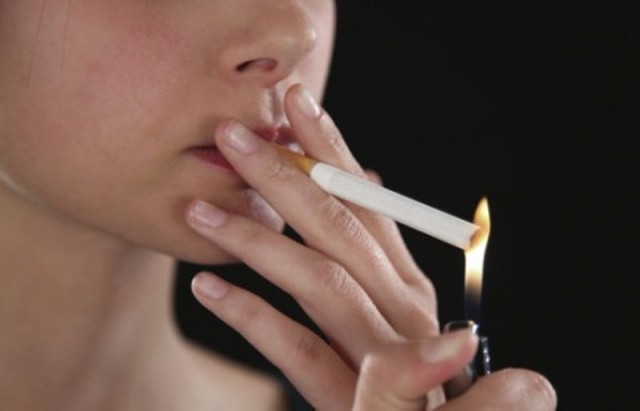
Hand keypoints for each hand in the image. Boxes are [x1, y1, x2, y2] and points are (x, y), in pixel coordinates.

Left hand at [186, 84, 554, 409]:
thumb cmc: (407, 369)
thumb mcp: (396, 302)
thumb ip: (378, 247)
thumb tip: (370, 174)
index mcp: (407, 281)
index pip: (368, 201)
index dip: (332, 149)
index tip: (296, 101)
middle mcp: (402, 308)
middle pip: (341, 230)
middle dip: (286, 176)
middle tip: (233, 136)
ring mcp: (381, 352)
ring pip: (320, 280)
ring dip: (258, 239)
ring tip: (200, 211)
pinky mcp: (353, 399)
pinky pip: (299, 351)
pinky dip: (251, 316)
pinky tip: (206, 288)